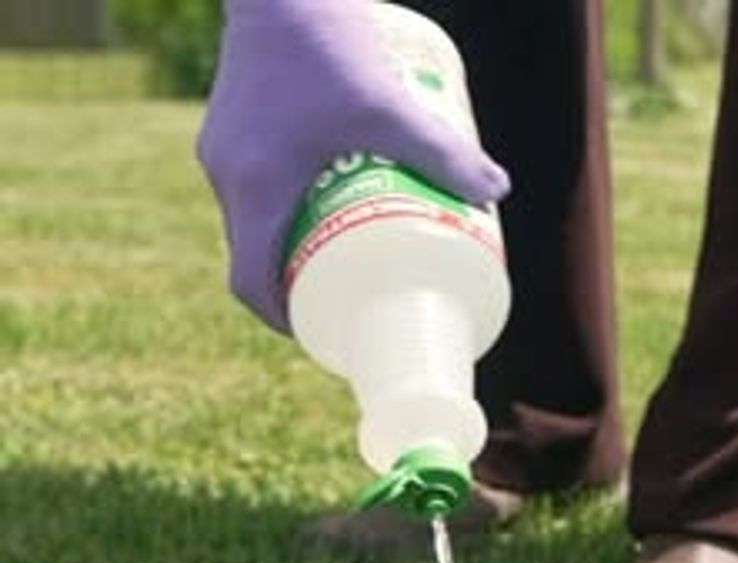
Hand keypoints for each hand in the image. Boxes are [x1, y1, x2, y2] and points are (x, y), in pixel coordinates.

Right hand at [197, 0, 508, 331]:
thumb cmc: (327, 37)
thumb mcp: (390, 103)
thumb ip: (443, 149)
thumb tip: (497, 189)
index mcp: (255, 189)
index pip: (252, 284)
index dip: (285, 320)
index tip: (319, 330)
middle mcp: (228, 177)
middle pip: (252, 257)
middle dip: (294, 285)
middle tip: (342, 294)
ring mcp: (221, 150)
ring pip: (248, 221)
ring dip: (286, 245)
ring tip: (336, 250)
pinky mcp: (226, 126)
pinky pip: (246, 186)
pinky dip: (275, 206)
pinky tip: (314, 195)